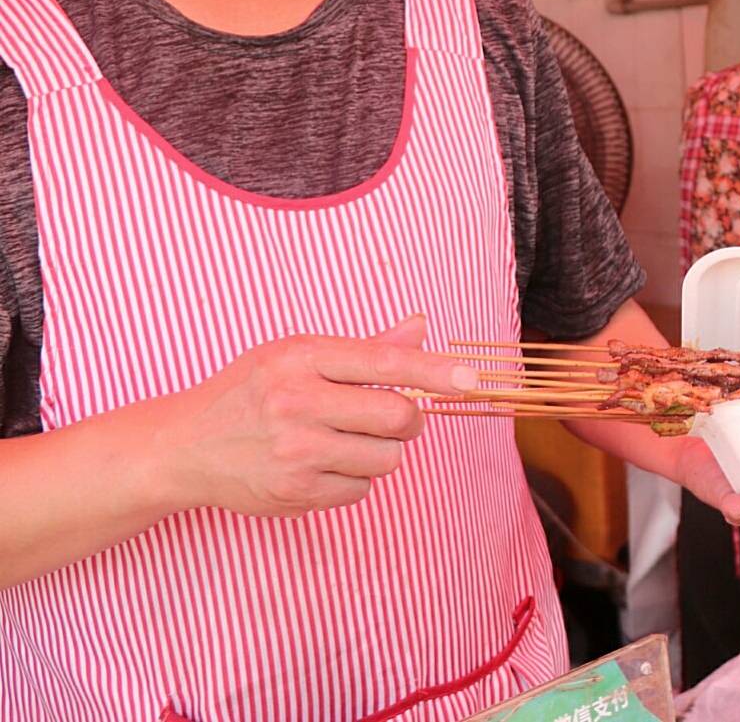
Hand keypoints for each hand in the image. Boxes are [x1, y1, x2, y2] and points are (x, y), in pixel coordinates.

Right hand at [156, 314, 475, 517]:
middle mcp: (297, 403)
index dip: (435, 372)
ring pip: (387, 458)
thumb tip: (420, 328)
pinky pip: (362, 490)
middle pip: (399, 417)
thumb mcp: (296, 355)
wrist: (184, 446)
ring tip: (342, 439)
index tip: (472, 380)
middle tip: (391, 415)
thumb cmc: (250, 391)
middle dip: (408, 418)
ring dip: (380, 451)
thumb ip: (364, 348)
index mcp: (301, 358)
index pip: (385, 363)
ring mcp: (295, 452)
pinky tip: (321, 464)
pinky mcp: (294, 494)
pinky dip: (354, 479)